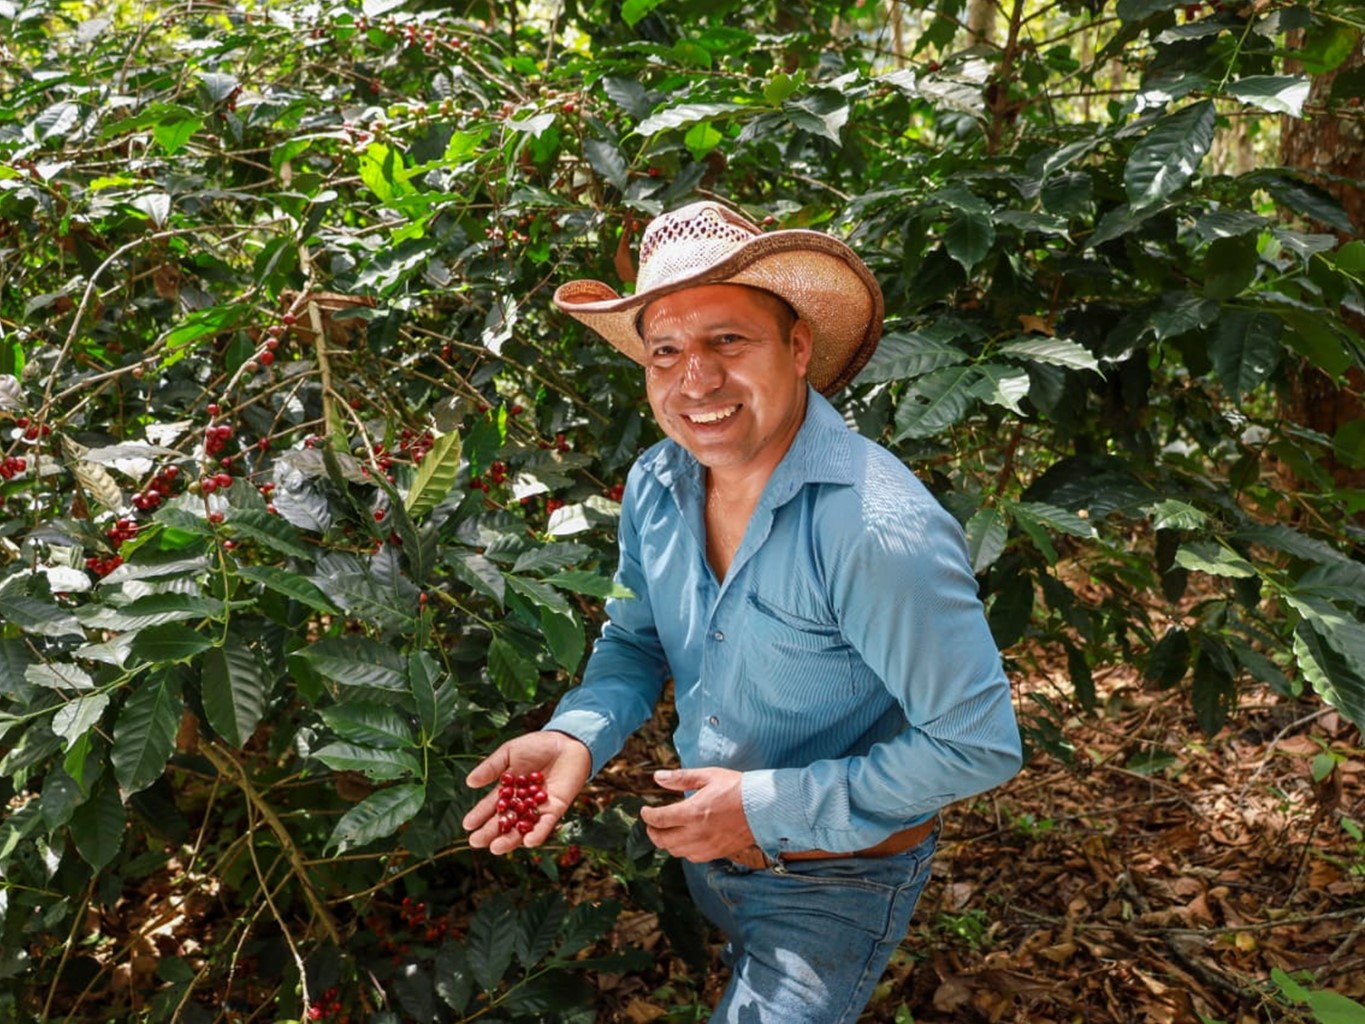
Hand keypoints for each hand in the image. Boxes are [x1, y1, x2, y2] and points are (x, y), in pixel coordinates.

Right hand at [463, 731, 591, 854]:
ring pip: (522, 828)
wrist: (566, 741)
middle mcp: (521, 803)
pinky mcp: (555, 809)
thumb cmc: (537, 745)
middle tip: (476, 842)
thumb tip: (469, 782)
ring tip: (497, 848)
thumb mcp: (509, 753)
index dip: (479, 816)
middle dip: (490, 832)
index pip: (490, 806)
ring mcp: (537, 808)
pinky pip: (546, 824)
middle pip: (504, 821)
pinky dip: (538, 833)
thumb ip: (491, 768)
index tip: (467, 825)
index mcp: (508, 790)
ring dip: (510, 839)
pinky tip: (528, 842)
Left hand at [638, 767, 755, 862]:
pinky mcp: (716, 853)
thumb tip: (657, 777)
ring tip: (667, 831)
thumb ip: (681, 778)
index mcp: (692, 813)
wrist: (764, 807)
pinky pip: (691, 857)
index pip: (659, 820)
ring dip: (667, 842)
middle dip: (652, 831)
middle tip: (652, 823)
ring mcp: (706, 846)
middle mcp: (696, 833)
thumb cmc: (737, 788)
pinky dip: (683, 850)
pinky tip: (686, 840)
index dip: (647, 816)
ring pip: (675, 851)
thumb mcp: (708, 776)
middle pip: (662, 840)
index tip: (644, 811)